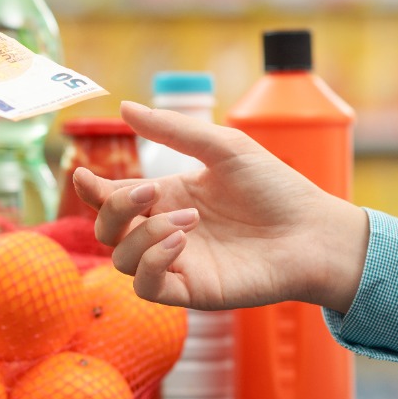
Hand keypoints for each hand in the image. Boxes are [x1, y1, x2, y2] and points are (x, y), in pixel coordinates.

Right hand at [72, 101, 368, 313]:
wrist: (314, 231)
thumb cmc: (275, 188)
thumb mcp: (223, 147)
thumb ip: (172, 130)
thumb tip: (123, 106)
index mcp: (167, 198)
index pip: (112, 198)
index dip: (91, 189)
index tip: (83, 174)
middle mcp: (164, 232)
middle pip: (107, 230)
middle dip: (115, 208)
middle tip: (151, 189)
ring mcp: (176, 264)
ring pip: (121, 260)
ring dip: (142, 235)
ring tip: (187, 220)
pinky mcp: (191, 292)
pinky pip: (146, 287)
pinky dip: (151, 263)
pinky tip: (179, 241)